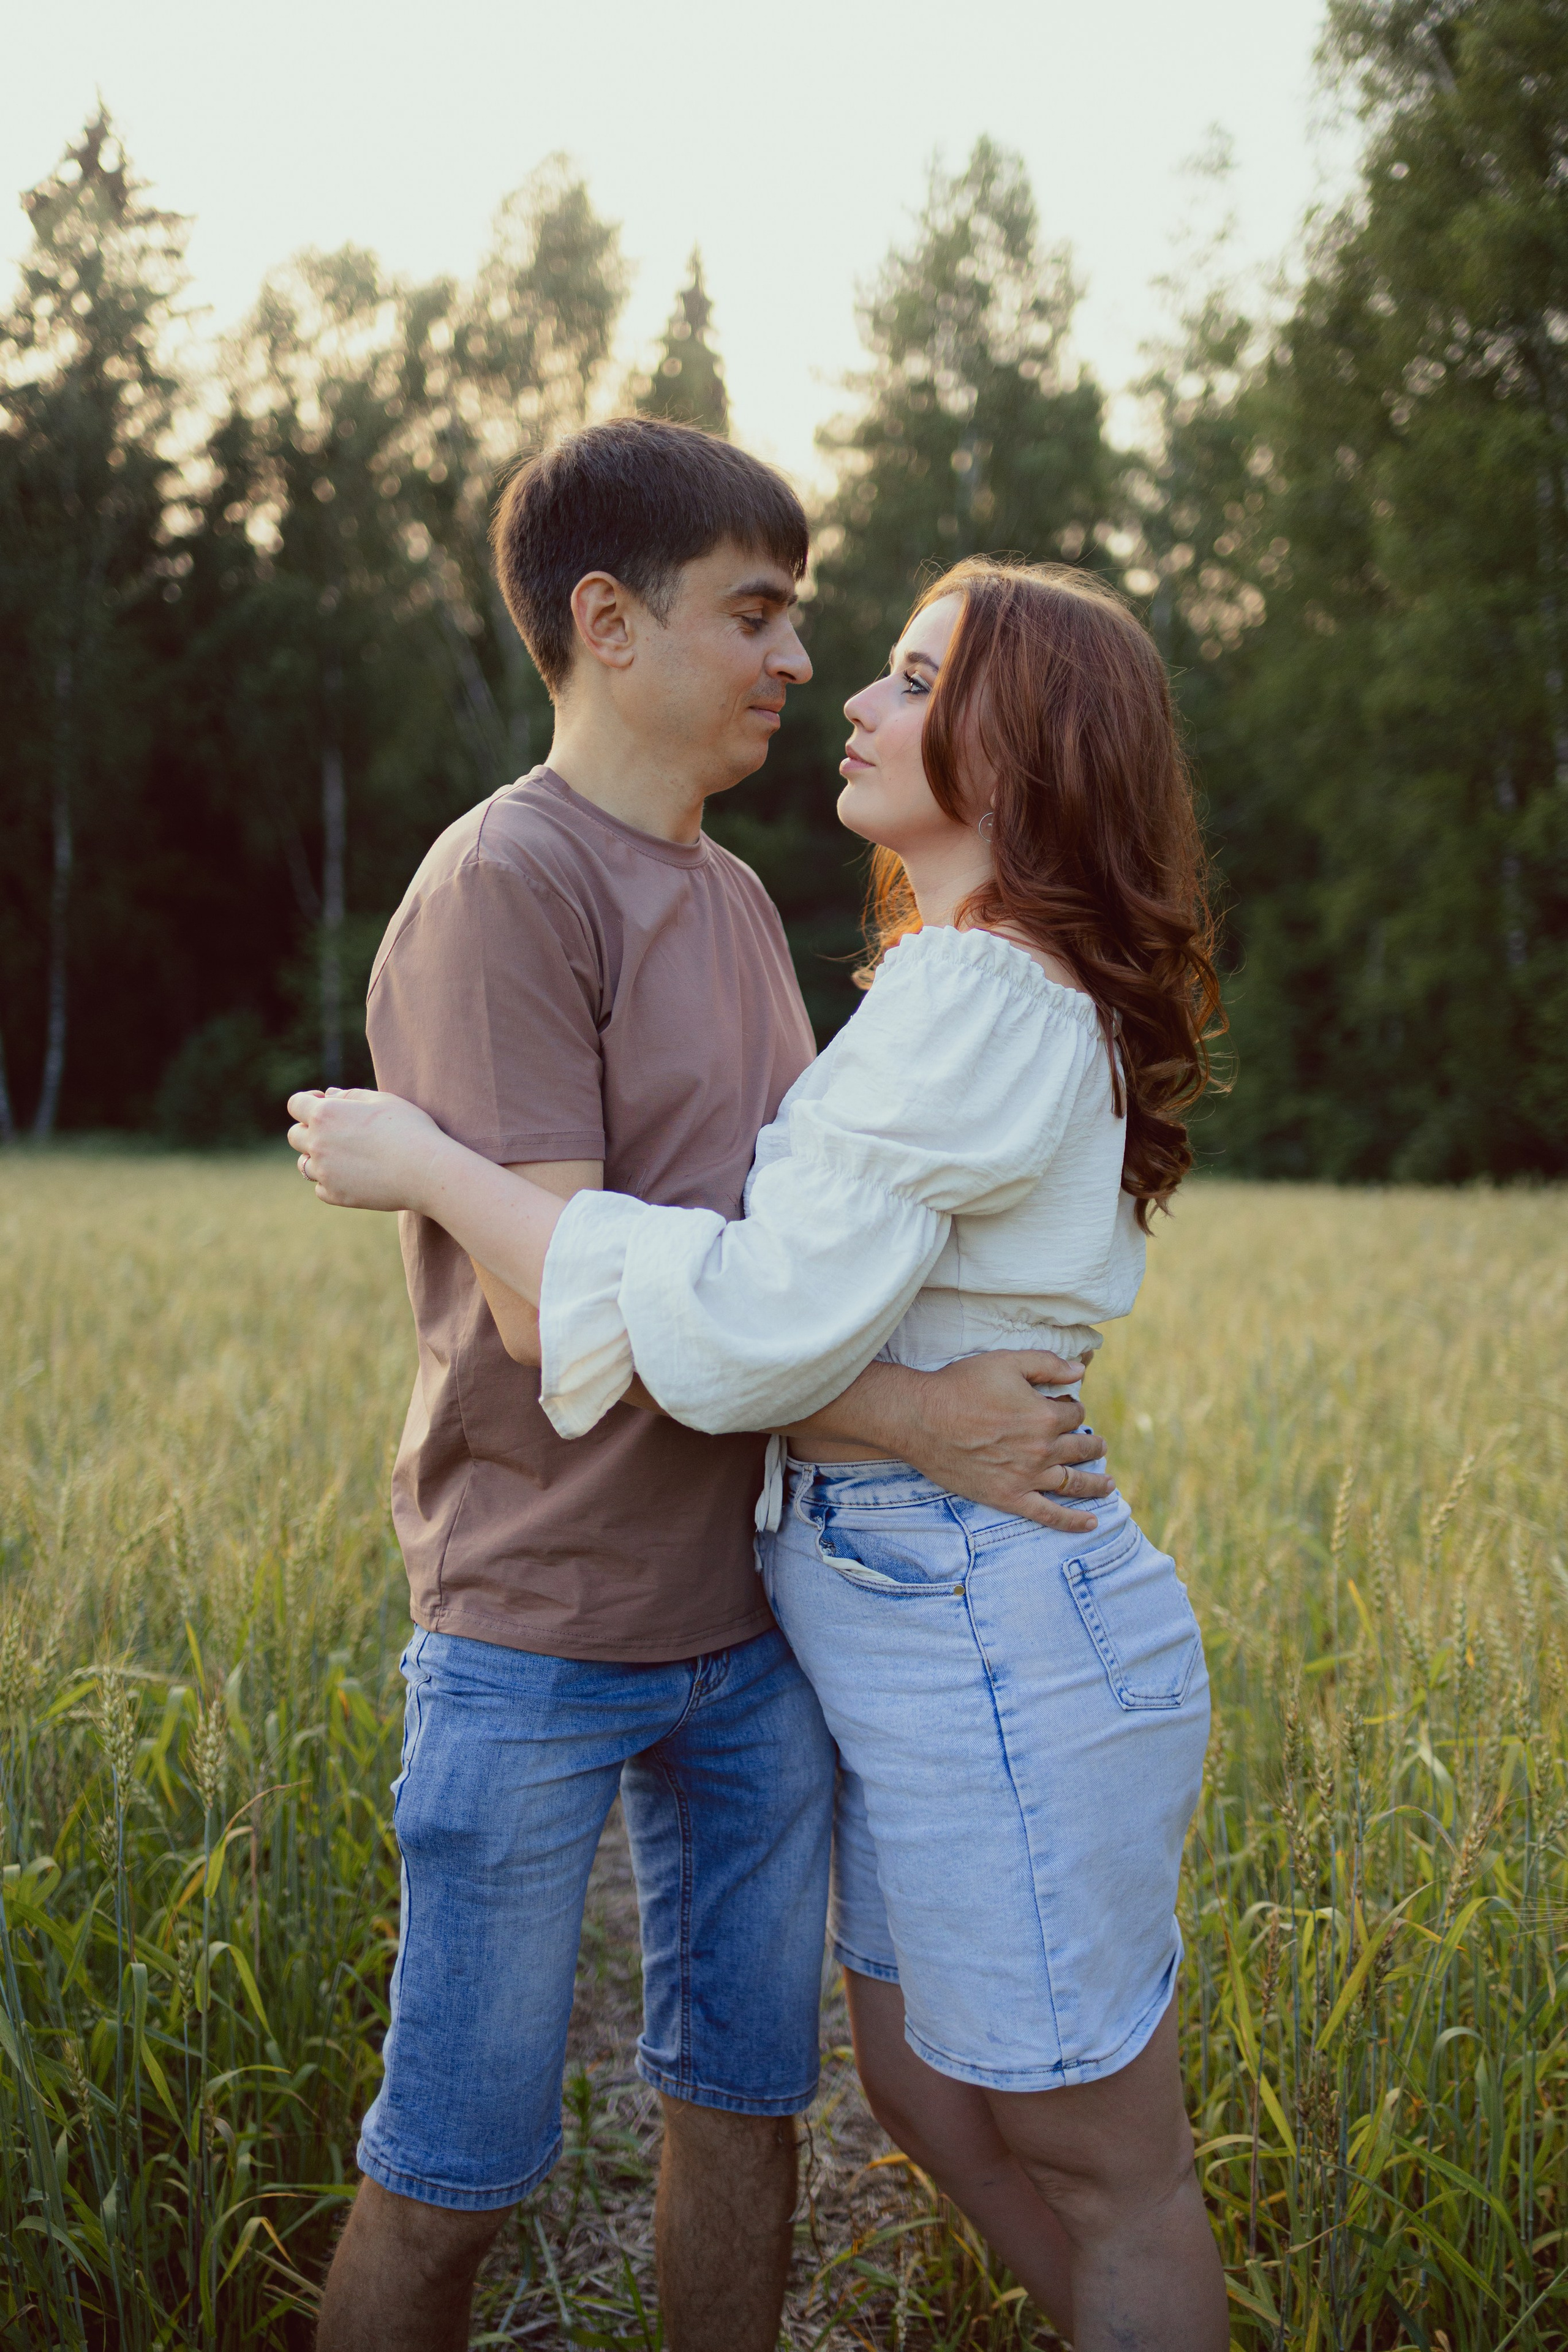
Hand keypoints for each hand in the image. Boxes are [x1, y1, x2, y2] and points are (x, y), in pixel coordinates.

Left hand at [286, 1088, 448, 1213]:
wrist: (426, 1171)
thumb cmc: (409, 1129)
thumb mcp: (382, 1101)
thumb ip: (350, 1096)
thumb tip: (328, 1095)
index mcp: (326, 1114)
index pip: (295, 1104)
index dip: (307, 1103)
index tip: (323, 1105)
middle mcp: (317, 1143)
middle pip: (294, 1135)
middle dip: (309, 1130)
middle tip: (337, 1133)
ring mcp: (324, 1172)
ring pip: (305, 1164)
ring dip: (318, 1158)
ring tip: (347, 1157)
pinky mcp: (335, 1195)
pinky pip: (320, 1188)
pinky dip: (331, 1182)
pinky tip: (355, 1176)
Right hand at [891, 1351, 1111, 1532]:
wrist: (921, 1419)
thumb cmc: (961, 1385)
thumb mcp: (1006, 1362)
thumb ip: (1047, 1364)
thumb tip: (1081, 1369)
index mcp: (1044, 1416)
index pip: (1075, 1413)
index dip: (1073, 1408)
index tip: (1065, 1407)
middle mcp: (1042, 1450)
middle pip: (1081, 1448)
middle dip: (1093, 1445)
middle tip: (1099, 1446)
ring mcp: (1027, 1477)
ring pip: (1074, 1482)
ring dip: (1096, 1483)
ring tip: (1108, 1484)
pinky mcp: (1008, 1497)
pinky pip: (1048, 1514)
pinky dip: (1072, 1521)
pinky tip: (1091, 1524)